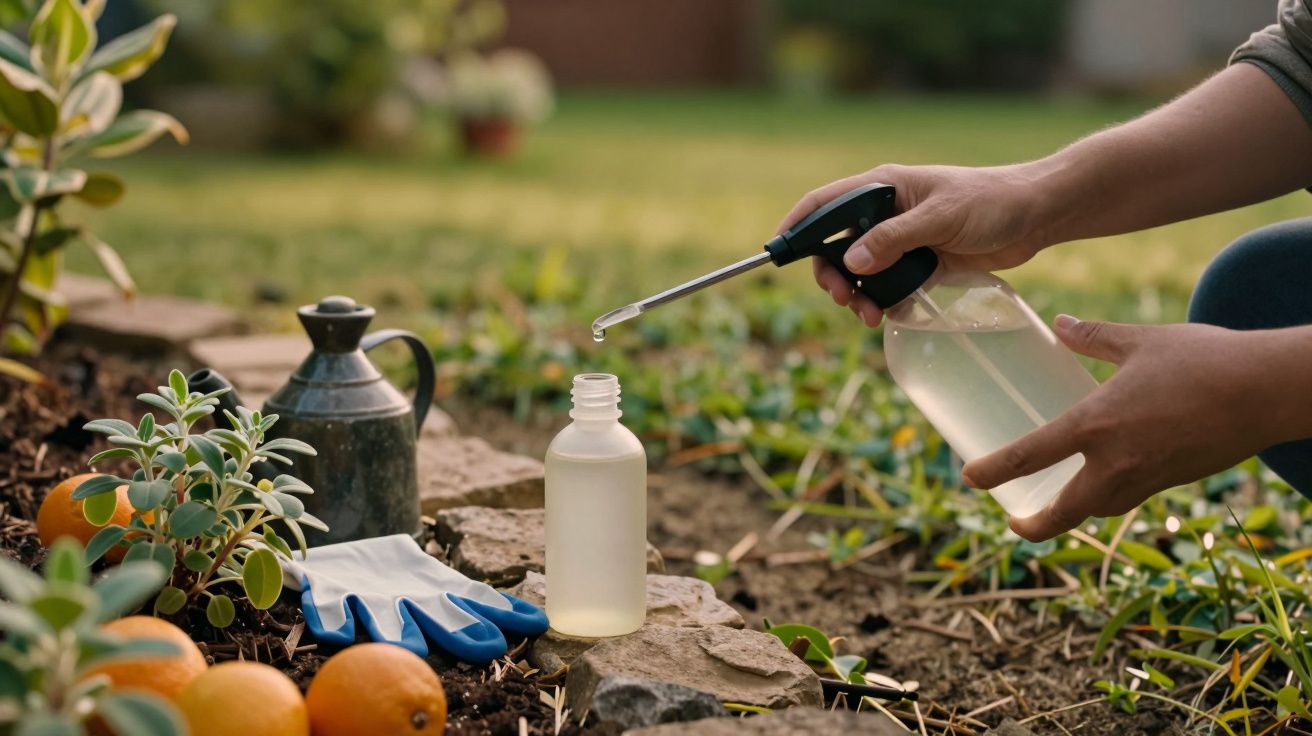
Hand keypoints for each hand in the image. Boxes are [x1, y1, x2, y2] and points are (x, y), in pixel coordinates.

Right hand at [779, 164, 1053, 325]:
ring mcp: (900, 240)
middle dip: (830, 274)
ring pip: (858, 271)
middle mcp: (884, 213)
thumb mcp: (940, 217)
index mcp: (882, 188)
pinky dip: (879, 301)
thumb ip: (894, 238)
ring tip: (867, 313)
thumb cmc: (991, 202)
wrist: (1036, 215)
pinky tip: (886, 314)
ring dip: (855, 294)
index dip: (797, 226)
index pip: (823, 204)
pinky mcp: (918, 263)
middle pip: (834, 245)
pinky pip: (885, 285)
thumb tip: (851, 262)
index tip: (778, 252)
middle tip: (843, 297)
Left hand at [960, 316, 1299, 541]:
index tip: (968, 479)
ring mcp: (1149, 478)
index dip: (992, 471)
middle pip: (1063, 513)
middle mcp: (1117, 462)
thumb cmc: (1205, 359)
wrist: (1269, 391)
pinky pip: (1131, 498)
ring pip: (1099, 509)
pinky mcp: (1175, 481)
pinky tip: (1107, 480)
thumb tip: (1060, 324)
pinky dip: (1110, 497)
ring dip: (1073, 512)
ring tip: (1054, 502)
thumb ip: (1094, 337)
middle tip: (1013, 522)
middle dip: (1033, 526)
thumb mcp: (1141, 341)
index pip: (1028, 456)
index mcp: (1096, 425)